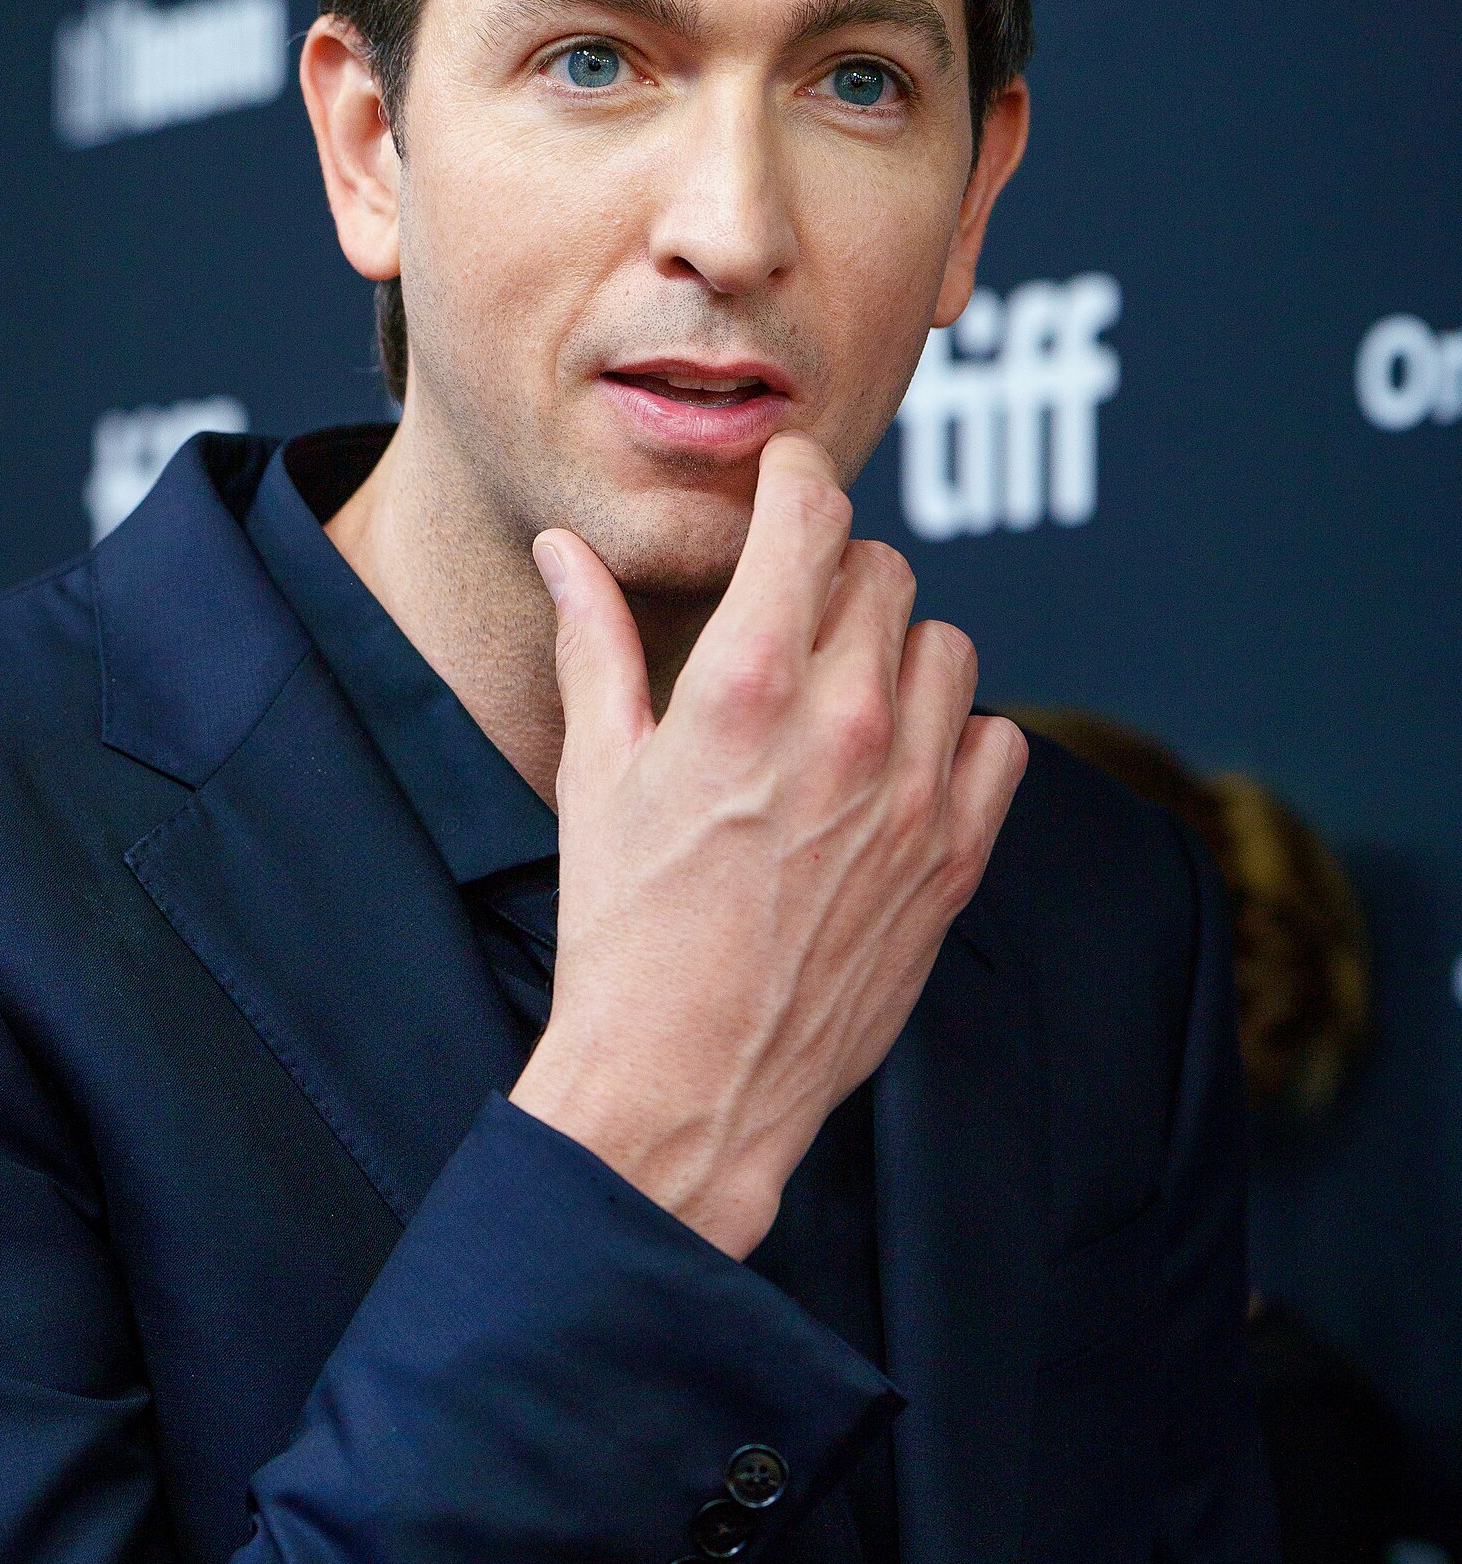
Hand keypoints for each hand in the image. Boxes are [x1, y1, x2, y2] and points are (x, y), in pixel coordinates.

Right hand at [510, 435, 1026, 1258]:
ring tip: (840, 703)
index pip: (810, 512)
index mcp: (744, 687)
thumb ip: (596, 642)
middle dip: (834, 579)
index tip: (786, 485)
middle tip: (789, 627)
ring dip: (898, 654)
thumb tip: (565, 551)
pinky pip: (998, 739)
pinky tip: (894, 772)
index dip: (797, 478)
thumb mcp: (594, 774)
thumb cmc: (623, 933)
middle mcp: (846, 725)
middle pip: (883, 572)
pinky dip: (956, 738)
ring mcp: (915, 794)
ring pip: (948, 646)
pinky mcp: (956, 859)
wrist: (685, 1085)